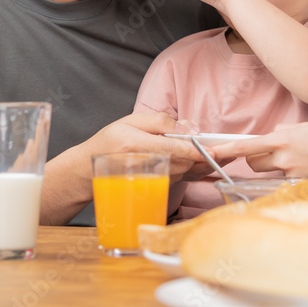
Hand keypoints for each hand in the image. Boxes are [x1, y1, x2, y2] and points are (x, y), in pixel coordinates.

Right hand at [83, 112, 203, 177]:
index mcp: (136, 144)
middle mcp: (143, 164)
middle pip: (182, 163)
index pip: (172, 149)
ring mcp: (147, 179)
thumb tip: (187, 128)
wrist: (87, 170)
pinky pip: (178, 178)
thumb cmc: (109, 141)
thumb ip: (160, 121)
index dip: (195, 150)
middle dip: (201, 156)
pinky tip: (196, 161)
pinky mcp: (152, 186)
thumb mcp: (130, 121)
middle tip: (219, 148)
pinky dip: (190, 170)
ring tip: (209, 153)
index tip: (214, 150)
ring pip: (183, 172)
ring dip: (198, 163)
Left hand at [212, 122, 307, 177]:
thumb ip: (286, 131)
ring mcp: (291, 174)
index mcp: (284, 138)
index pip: (247, 146)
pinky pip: (286, 180)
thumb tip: (275, 134)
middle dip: (256, 159)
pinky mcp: (300, 185)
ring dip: (276, 167)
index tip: (211, 150)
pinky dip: (293, 174)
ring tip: (301, 159)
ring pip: (271, 172)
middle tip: (271, 154)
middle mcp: (284, 158)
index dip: (226, 149)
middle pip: (254, 163)